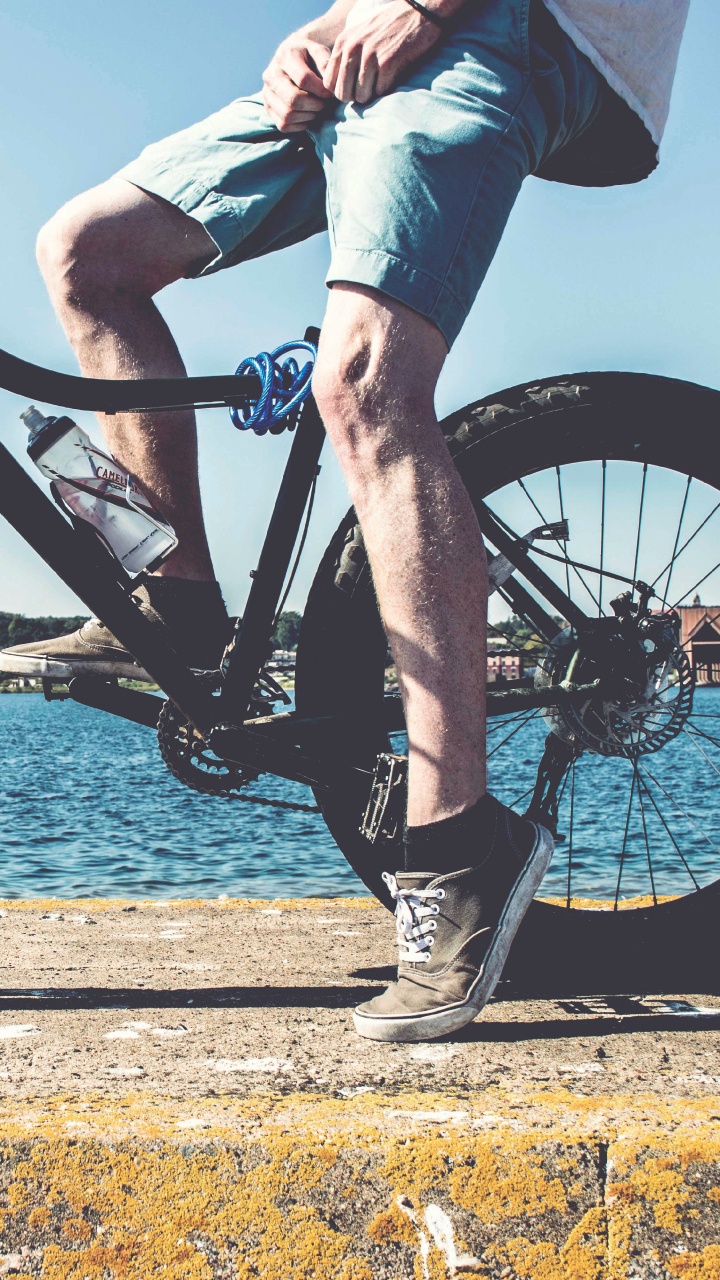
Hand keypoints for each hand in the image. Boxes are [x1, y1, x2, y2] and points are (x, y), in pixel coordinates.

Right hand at [262, 34, 334, 132]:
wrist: (293, 60)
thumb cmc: (310, 56)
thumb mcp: (319, 51)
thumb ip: (325, 62)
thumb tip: (329, 82)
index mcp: (284, 56)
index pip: (304, 79)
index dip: (321, 90)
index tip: (331, 93)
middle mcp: (271, 75)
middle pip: (293, 100)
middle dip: (315, 105)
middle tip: (325, 103)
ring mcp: (267, 93)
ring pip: (287, 115)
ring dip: (308, 116)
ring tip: (318, 108)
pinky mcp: (268, 107)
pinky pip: (284, 125)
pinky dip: (300, 125)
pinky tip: (309, 115)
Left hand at [323, 0, 440, 103]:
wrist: (417, 13)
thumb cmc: (389, 29)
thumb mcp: (359, 36)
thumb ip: (346, 56)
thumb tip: (339, 88)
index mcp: (343, 43)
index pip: (329, 83)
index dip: (342, 91)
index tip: (354, 88)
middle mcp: (352, 49)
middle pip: (343, 94)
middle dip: (355, 97)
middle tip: (369, 89)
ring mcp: (369, 55)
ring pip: (360, 96)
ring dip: (372, 96)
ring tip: (381, 82)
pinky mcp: (388, 63)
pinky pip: (380, 92)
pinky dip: (386, 90)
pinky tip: (392, 76)